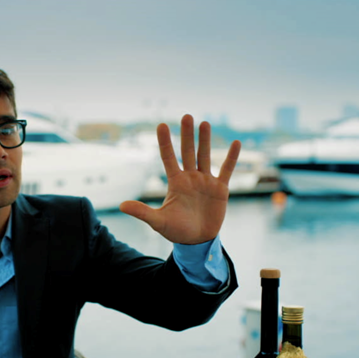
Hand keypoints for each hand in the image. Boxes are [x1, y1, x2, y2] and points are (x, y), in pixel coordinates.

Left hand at [120, 114, 240, 244]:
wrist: (197, 241)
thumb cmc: (176, 231)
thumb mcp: (158, 222)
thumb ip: (142, 212)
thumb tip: (121, 205)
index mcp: (175, 182)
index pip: (168, 158)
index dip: (165, 142)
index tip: (161, 125)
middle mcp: (190, 178)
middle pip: (188, 152)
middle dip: (187, 135)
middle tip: (187, 116)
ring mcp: (205, 181)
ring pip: (205, 156)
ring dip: (205, 140)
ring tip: (204, 123)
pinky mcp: (220, 189)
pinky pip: (227, 170)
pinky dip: (232, 158)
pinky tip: (237, 143)